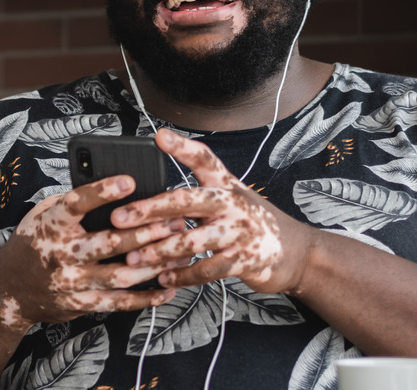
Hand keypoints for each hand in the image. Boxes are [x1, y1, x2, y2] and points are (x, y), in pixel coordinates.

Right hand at [0, 174, 185, 329]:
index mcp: (50, 224)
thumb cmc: (33, 243)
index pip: (76, 204)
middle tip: (177, 219)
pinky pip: (118, 303)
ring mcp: (71, 282)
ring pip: (120, 274)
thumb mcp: (43, 213)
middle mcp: (60, 253)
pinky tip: (167, 288)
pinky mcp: (80, 304)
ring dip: (154, 264)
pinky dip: (146, 298)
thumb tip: (114, 184)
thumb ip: (74, 201)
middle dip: (148, 232)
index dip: (102, 192)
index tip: (129, 180)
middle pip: (110, 242)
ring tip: (181, 252)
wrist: (8, 290)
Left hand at [113, 128, 311, 294]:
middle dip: (149, 209)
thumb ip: (201, 195)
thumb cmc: (254, 224)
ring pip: (192, 239)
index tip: (158, 137)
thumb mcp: (233, 199)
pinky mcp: (244, 259)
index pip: (204, 159)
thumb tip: (157, 200)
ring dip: (159, 251)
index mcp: (227, 184)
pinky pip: (206, 269)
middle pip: (186, 200)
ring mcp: (240, 231)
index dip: (182, 147)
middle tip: (119, 217)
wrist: (296, 253)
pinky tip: (165, 277)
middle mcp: (233, 203)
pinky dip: (183, 275)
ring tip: (134, 259)